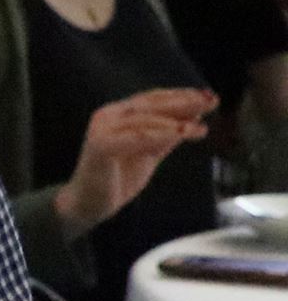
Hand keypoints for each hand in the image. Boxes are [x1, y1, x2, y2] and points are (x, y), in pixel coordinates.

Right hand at [53, 87, 215, 234]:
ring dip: (176, 121)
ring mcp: (102, 129)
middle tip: (211, 101)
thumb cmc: (117, 179)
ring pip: (145, 119)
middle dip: (183, 102)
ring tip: (200, 127)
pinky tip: (183, 133)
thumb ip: (168, 135)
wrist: (89, 205)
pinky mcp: (101, 145)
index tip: (209, 96)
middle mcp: (108, 116)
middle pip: (150, 104)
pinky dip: (160, 134)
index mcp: (118, 114)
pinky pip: (136, 136)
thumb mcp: (151, 152)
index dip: (181, 95)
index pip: (153, 98)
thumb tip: (196, 115)